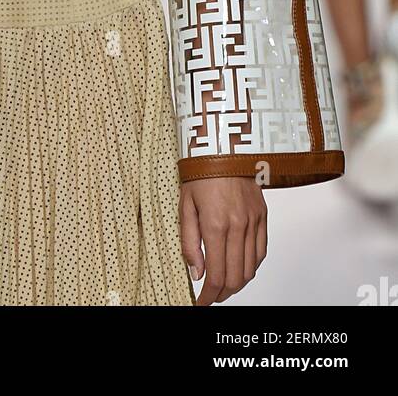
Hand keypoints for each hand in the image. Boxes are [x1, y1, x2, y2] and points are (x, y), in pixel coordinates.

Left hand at [180, 176, 267, 304]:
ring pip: (251, 269)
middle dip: (222, 294)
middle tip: (211, 296)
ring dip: (237, 283)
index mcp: (215, 225)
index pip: (216, 275)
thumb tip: (196, 272)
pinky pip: (261, 252)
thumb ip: (189, 242)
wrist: (224, 146)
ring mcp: (253, 222)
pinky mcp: (262, 216)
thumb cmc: (200, 172)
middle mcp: (238, 226)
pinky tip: (240, 267)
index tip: (201, 302)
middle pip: (236, 278)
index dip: (208, 296)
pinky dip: (251, 266)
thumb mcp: (185, 205)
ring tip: (223, 285)